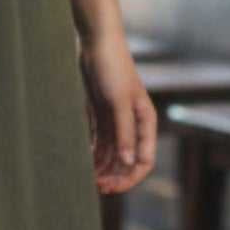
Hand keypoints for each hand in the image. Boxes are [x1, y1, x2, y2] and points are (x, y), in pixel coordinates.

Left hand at [78, 30, 156, 194]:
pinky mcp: (101, 111)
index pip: (143, 160)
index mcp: (145, 121)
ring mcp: (116, 118)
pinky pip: (100, 140)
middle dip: (114, 174)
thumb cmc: (112, 67)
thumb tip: (128, 162)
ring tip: (87, 179)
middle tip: (96, 186)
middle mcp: (132, 123)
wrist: (97, 41)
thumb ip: (124, 131)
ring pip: (112, 152)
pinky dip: (94, 152)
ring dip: (103, 166)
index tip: (112, 187)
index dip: (129, 177)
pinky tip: (84, 162)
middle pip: (126, 159)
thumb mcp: (119, 101)